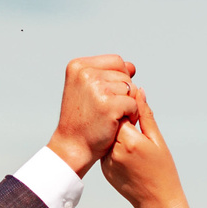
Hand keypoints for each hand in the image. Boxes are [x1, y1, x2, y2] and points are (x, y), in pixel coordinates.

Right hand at [47, 54, 139, 174]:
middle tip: (109, 110)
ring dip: (128, 105)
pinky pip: (134, 104)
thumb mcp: (86, 90)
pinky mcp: (109, 104)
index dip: (120, 78)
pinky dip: (131, 115)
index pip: (116, 61)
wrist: (72, 146)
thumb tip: (132, 67)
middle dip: (124, 93)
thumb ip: (107, 74)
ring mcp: (97, 88)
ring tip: (112, 116)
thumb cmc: (83, 119)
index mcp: (78, 66)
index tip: (109, 96)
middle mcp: (86, 73)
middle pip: (124, 75)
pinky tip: (118, 123)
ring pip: (131, 89)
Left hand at [103, 91, 189, 207]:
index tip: (133, 101)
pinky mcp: (104, 170)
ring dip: (115, 130)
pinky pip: (107, 150)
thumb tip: (138, 92)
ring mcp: (107, 162)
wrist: (157, 202)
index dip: (127, 105)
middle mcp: (114, 150)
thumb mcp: (158, 141)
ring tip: (131, 135)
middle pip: (111, 123)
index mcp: (129, 141)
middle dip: (119, 116)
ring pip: (107, 136)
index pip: (120, 111)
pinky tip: (126, 149)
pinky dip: (114, 145)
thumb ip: (146, 115)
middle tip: (132, 115)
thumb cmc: (163, 170)